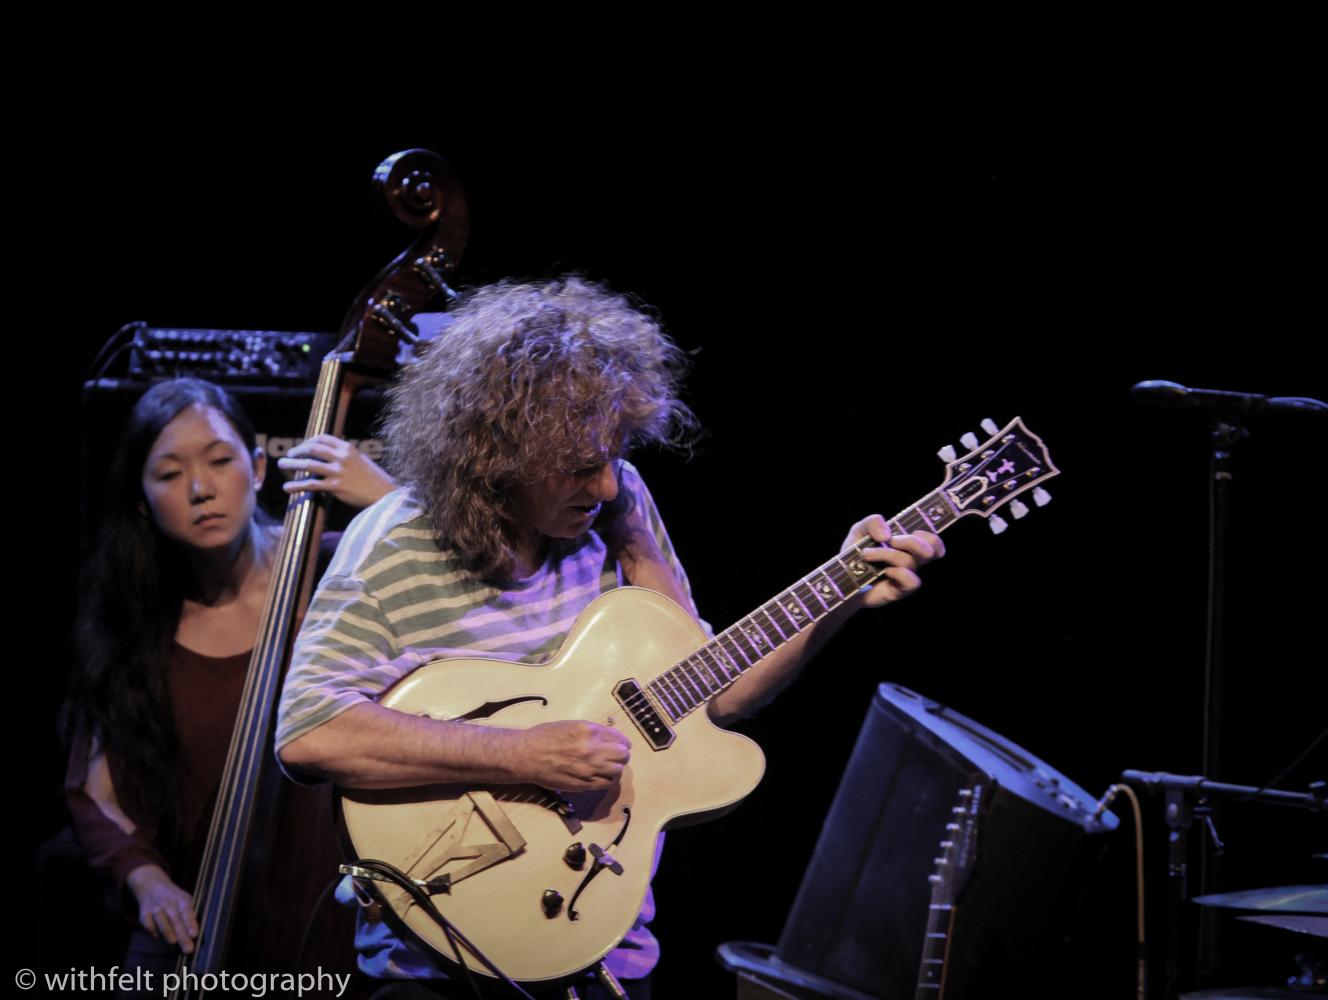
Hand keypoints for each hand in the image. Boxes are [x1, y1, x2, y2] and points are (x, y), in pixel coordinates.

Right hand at [126, 864, 197, 953]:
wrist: (152, 885)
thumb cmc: (174, 898)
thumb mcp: (185, 900)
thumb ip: (189, 914)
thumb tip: (194, 934)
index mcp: (181, 898)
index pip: (187, 911)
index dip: (191, 923)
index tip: (195, 935)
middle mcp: (168, 902)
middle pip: (175, 919)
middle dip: (182, 934)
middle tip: (188, 949)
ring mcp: (155, 907)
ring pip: (161, 920)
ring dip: (167, 931)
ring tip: (173, 942)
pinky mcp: (144, 913)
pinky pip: (148, 924)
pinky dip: (153, 931)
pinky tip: (158, 937)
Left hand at [278, 434, 395, 508]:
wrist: (384, 494)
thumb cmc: (374, 479)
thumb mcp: (361, 460)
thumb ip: (346, 456)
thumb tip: (330, 456)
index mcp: (348, 448)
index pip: (323, 438)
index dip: (309, 441)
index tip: (303, 446)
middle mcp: (342, 457)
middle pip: (313, 448)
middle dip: (298, 450)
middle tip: (289, 454)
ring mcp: (338, 472)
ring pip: (309, 464)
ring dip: (292, 464)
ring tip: (283, 464)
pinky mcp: (336, 487)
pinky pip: (311, 484)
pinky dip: (297, 486)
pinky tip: (288, 487)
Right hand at [518, 720, 630, 791]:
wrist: (526, 756)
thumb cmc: (544, 737)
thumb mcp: (570, 725)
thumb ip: (591, 730)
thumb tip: (609, 736)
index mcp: (589, 731)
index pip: (619, 738)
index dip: (622, 741)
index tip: (622, 744)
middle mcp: (592, 750)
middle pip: (622, 755)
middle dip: (622, 754)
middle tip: (617, 755)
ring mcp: (589, 769)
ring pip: (617, 771)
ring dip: (615, 767)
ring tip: (608, 766)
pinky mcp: (583, 784)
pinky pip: (605, 783)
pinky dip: (607, 779)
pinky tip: (601, 775)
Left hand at [842, 515, 944, 608]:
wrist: (841, 579)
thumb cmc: (855, 554)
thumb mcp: (860, 531)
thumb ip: (872, 522)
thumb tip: (886, 535)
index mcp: (907, 545)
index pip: (933, 542)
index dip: (931, 537)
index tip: (914, 531)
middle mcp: (911, 561)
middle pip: (930, 550)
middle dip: (911, 541)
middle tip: (890, 540)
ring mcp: (906, 576)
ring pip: (911, 561)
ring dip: (887, 554)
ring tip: (866, 554)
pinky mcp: (900, 591)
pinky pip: (911, 581)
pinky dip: (897, 572)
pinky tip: (883, 571)